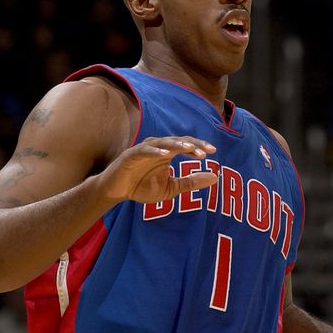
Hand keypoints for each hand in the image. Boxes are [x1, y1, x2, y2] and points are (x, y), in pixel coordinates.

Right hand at [100, 136, 217, 203]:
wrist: (117, 191)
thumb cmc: (142, 187)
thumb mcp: (171, 188)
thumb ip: (190, 183)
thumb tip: (215, 177)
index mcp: (168, 153)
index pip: (187, 145)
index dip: (199, 146)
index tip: (213, 152)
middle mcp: (158, 148)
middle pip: (178, 140)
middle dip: (192, 144)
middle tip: (206, 151)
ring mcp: (144, 149)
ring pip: (163, 142)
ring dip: (176, 145)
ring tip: (188, 148)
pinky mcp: (131, 155)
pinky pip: (144, 150)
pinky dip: (154, 151)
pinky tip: (164, 154)